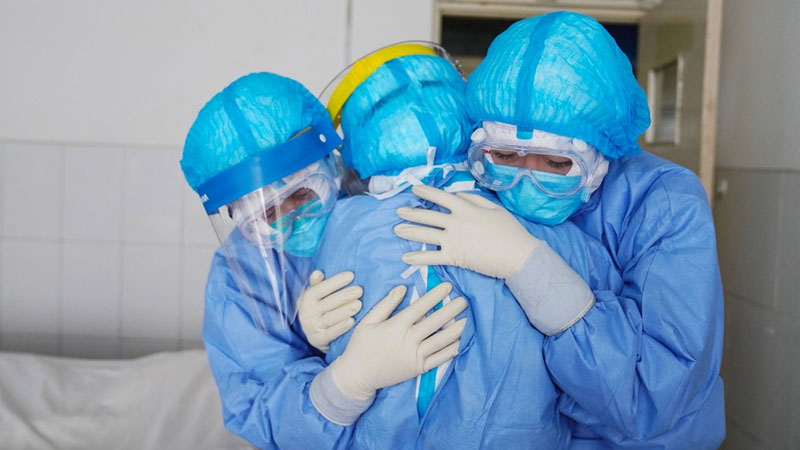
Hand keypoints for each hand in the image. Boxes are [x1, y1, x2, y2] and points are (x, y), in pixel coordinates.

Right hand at [298, 270, 362, 352]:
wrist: (315, 335)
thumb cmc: (320, 309)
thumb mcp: (316, 296)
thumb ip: (317, 284)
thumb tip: (318, 272)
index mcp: (307, 299)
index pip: (321, 288)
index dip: (336, 281)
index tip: (351, 275)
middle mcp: (307, 313)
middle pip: (328, 303)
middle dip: (344, 296)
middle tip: (359, 290)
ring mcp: (311, 327)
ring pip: (330, 318)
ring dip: (345, 311)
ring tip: (359, 304)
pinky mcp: (318, 339)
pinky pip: (331, 333)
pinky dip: (341, 327)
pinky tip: (352, 321)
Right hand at [329, 282, 466, 400]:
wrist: (357, 376)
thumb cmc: (360, 346)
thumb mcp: (368, 321)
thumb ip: (386, 304)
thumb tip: (402, 288)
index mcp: (396, 326)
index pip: (421, 307)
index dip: (435, 295)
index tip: (447, 286)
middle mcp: (409, 340)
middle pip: (435, 321)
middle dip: (452, 309)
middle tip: (465, 300)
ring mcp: (415, 356)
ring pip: (441, 340)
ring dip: (456, 329)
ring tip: (467, 319)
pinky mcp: (418, 369)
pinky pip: (439, 358)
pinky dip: (451, 350)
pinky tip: (459, 341)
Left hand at [394, 185, 540, 278]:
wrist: (518, 255)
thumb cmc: (510, 231)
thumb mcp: (494, 208)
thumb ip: (474, 200)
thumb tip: (457, 196)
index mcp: (466, 208)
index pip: (441, 197)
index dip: (426, 193)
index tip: (414, 190)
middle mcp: (456, 222)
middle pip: (428, 216)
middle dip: (411, 213)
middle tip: (398, 211)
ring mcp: (453, 240)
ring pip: (425, 234)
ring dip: (409, 231)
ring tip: (396, 229)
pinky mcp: (455, 257)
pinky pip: (432, 257)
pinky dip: (418, 257)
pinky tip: (406, 257)